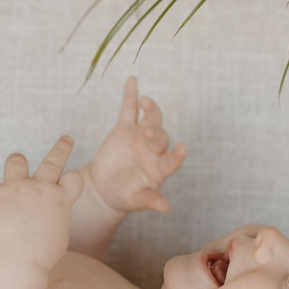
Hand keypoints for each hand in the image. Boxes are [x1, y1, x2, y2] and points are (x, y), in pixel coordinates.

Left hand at [0, 134, 82, 270]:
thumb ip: (55, 218)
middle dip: (61, 149)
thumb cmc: (38, 258)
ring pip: (17, 161)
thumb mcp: (58, 237)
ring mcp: (14, 189)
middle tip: (66, 140)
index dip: (70, 180)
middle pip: (53, 161)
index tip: (66, 183)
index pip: (73, 179)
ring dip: (17, 161)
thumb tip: (48, 214)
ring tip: (17, 162)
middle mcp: (39, 189)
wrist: (15, 263)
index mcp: (60, 201)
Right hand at [88, 77, 185, 215]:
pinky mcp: (125, 129)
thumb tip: (166, 207)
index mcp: (159, 168)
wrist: (105, 187)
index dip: (177, 155)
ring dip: (150, 109)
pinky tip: (133, 80)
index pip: (171, 161)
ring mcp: (140, 136)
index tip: (183, 148)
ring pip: (151, 119)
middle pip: (160, 137)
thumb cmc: (124, 196)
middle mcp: (154, 150)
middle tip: (148, 135)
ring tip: (146, 102)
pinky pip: (129, 110)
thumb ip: (149, 201)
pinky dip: (131, 96)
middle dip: (156, 134)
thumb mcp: (135, 200)